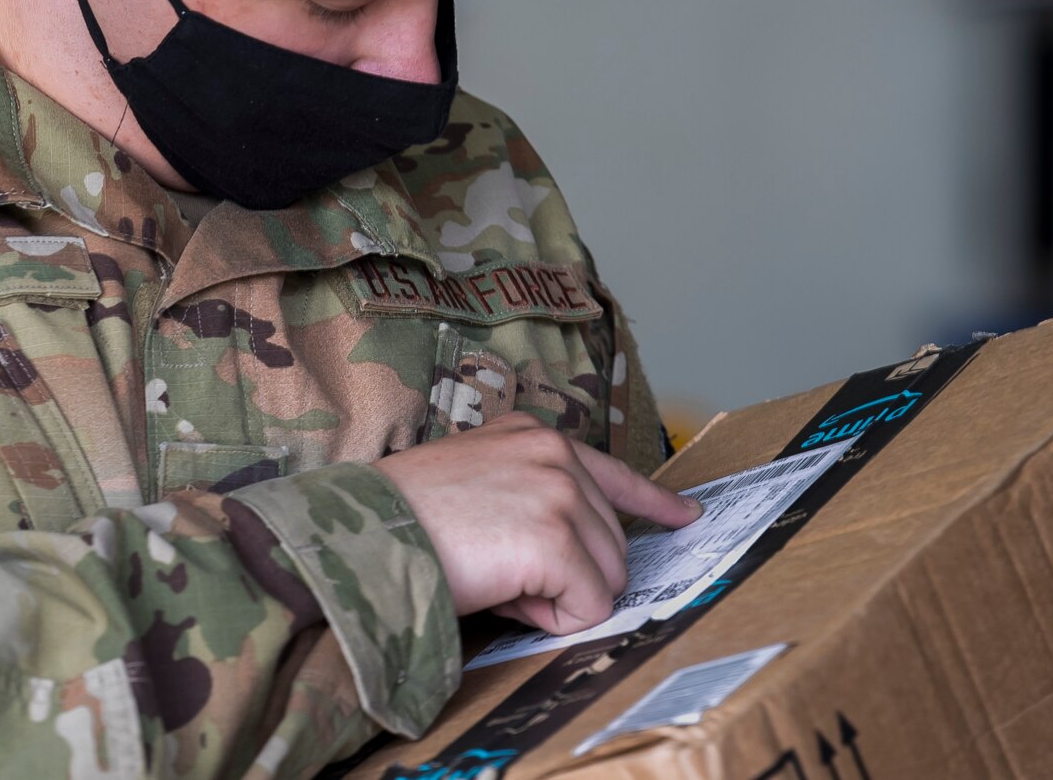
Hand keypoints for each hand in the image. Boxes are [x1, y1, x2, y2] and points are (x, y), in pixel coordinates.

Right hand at [373, 413, 702, 635]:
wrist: (366, 534)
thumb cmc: (404, 518)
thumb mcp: (474, 480)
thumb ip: (530, 496)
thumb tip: (574, 555)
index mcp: (532, 434)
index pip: (614, 471)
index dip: (654, 502)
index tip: (685, 515)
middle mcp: (554, 453)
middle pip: (612, 542)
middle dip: (569, 573)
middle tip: (503, 573)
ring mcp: (560, 492)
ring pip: (607, 576)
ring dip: (559, 595)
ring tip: (497, 577)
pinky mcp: (556, 538)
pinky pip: (587, 606)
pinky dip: (551, 617)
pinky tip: (503, 592)